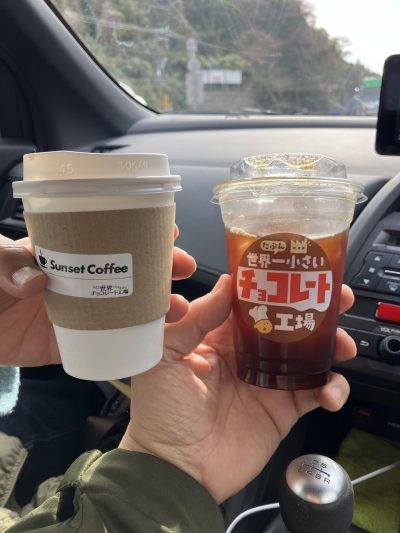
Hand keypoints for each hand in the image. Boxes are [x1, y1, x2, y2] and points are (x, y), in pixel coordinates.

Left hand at [0, 227, 195, 366]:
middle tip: (183, 266)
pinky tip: (158, 338)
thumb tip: (36, 279)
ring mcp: (83, 312)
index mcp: (68, 252)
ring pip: (130, 306)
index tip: (169, 229)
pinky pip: (112, 342)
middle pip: (131, 270)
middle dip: (163, 266)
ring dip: (159, 305)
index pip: (110, 235)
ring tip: (179, 307)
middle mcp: (82, 280)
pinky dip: (138, 341)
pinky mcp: (75, 342)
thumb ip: (7, 263)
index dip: (142, 231)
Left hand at [120, 274, 356, 503]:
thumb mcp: (164, 358)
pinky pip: (316, 392)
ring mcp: (269, 380)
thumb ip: (193, 320)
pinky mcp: (284, 409)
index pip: (251, 300)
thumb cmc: (161, 413)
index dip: (275, 284)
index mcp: (218, 335)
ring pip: (309, 352)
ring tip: (342, 344)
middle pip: (288, 321)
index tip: (296, 270)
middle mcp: (247, 353)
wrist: (177, 470)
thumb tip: (228, 285)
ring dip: (332, 343)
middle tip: (336, 296)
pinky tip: (330, 391)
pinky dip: (333, 388)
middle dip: (314, 307)